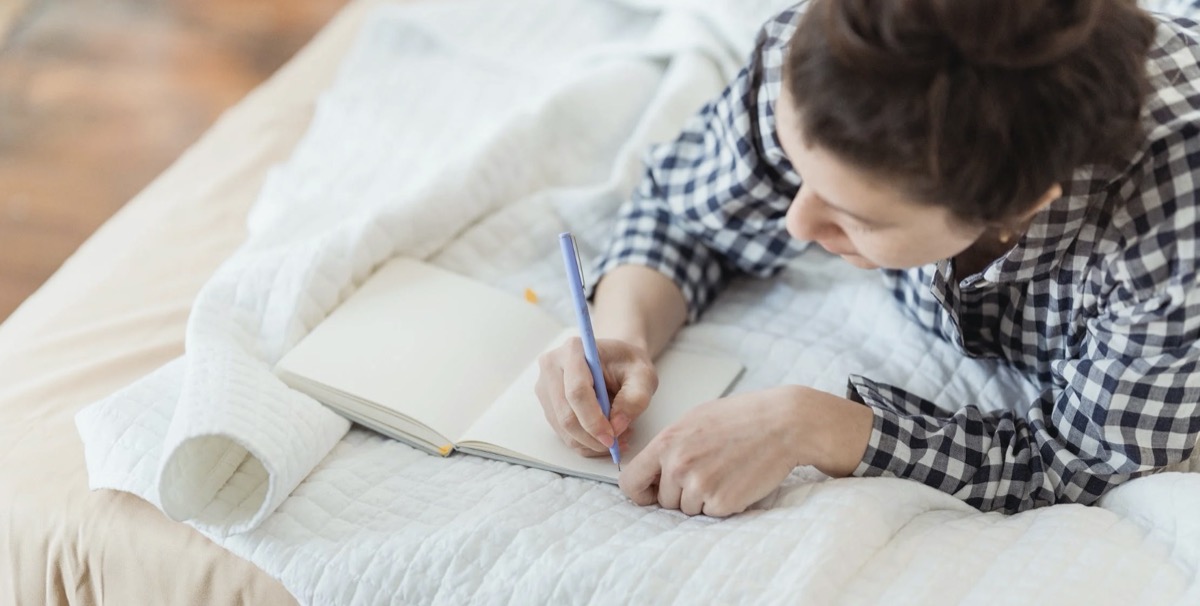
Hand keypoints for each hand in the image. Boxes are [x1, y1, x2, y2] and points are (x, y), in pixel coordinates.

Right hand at [535, 336, 657, 456]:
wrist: (615, 360)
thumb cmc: (628, 364)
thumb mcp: (643, 376)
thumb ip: (635, 399)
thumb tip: (616, 426)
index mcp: (574, 350)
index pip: (577, 392)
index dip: (593, 420)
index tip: (612, 437)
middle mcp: (552, 366)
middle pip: (565, 415)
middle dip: (592, 437)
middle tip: (617, 443)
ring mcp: (546, 387)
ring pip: (563, 429)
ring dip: (591, 442)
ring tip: (618, 437)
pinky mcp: (547, 405)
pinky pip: (563, 434)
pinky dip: (586, 443)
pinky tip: (606, 436)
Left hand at [618, 386, 808, 516]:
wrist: (783, 424)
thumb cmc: (742, 418)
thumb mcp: (695, 420)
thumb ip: (670, 446)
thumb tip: (652, 469)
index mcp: (666, 443)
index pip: (630, 481)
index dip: (641, 491)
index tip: (651, 493)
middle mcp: (678, 466)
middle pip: (664, 501)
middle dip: (681, 494)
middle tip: (708, 472)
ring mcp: (700, 486)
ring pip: (688, 510)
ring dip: (703, 499)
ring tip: (725, 472)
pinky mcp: (722, 502)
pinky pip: (712, 514)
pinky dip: (723, 504)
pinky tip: (737, 480)